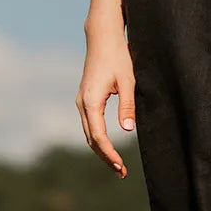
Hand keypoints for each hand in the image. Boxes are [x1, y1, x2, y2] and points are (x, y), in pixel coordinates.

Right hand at [75, 29, 135, 178]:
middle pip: (91, 139)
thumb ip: (127, 105)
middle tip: (121, 172)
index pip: (99, 136)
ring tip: (117, 165)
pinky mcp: (85, 98)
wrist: (103, 37)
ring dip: (101, 150)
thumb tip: (127, 131)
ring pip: (89, 133)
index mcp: (91, 102)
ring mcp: (82, 101)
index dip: (110, 154)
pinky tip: (109, 146)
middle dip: (105, 157)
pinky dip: (98, 138)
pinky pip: (90, 124)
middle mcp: (82, 104)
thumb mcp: (128, 80)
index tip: (121, 166)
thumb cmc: (118, 56)